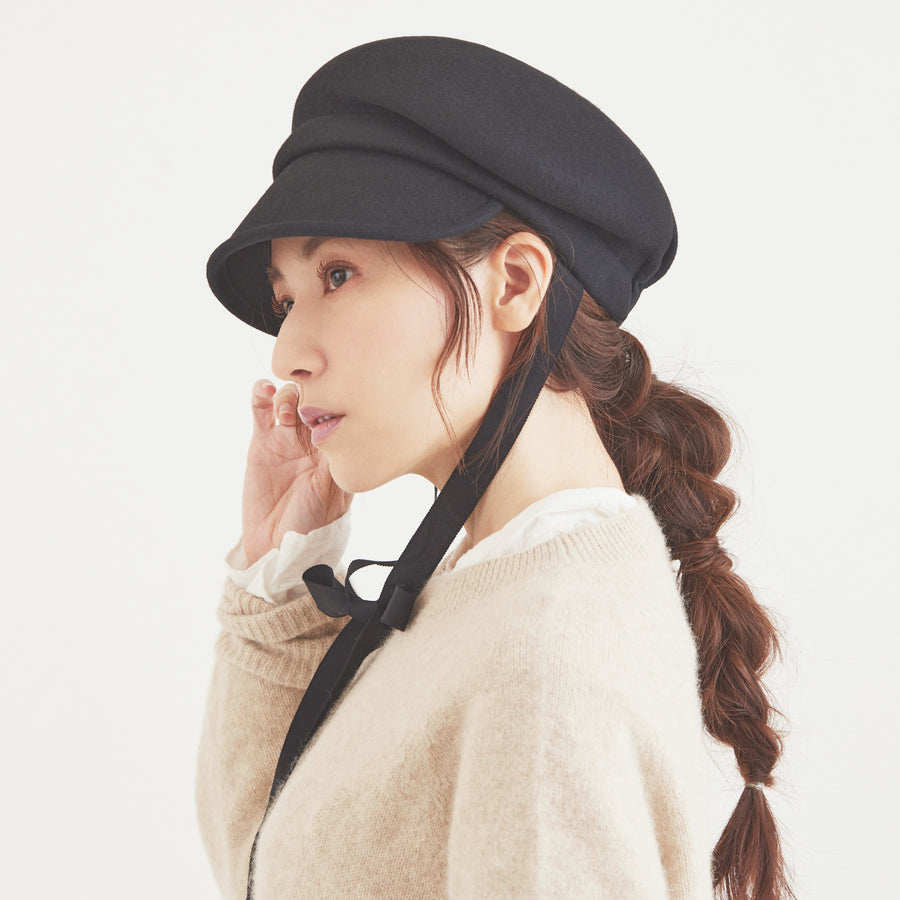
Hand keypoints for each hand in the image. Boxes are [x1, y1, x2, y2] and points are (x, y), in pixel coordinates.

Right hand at [240, 379, 353, 566]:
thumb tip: (341, 429)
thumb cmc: (313, 523)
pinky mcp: (263, 441)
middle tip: (307, 406)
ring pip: (290, 398)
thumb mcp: (332, 493)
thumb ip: (335, 463)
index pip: (340, 411)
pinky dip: (261, 394)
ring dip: (289, 394)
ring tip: (285, 412)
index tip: (332, 404)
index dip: (337, 400)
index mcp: (337, 448)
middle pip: (315, 398)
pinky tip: (263, 389)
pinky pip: (262, 411)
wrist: (278, 545)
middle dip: (312, 392)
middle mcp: (314, 439)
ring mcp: (288, 438)